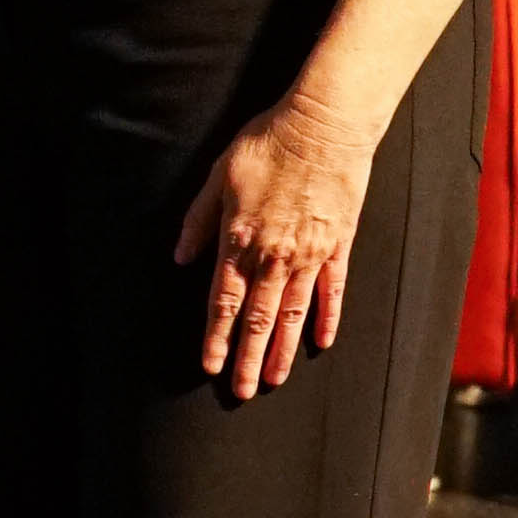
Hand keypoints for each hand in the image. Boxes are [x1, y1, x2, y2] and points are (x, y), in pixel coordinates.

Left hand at [175, 83, 377, 395]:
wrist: (324, 125)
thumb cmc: (267, 143)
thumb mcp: (218, 176)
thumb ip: (198, 220)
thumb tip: (180, 256)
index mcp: (239, 240)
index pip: (222, 302)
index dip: (215, 337)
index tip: (209, 366)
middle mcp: (273, 256)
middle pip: (256, 319)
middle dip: (245, 358)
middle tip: (240, 391)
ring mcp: (308, 254)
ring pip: (292, 314)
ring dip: (280, 350)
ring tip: (272, 380)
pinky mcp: (338, 245)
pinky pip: (332, 291)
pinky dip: (327, 319)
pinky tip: (320, 343)